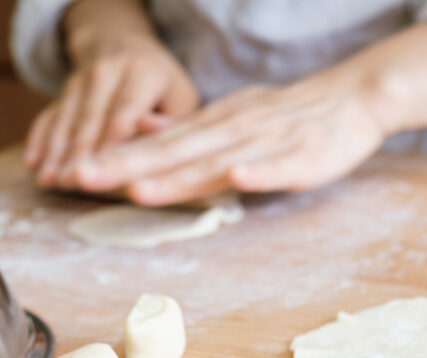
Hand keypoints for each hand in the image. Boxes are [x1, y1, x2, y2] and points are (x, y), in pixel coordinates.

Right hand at [25, 33, 197, 188]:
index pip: (125, 109)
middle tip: (70, 182)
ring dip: (55, 152)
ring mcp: (80, 80)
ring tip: (47, 181)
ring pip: (66, 119)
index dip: (112, 138)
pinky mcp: (63, 92)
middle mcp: (107, 71)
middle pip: (91, 117)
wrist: (123, 44)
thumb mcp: (180, 98)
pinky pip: (48, 116)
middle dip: (79, 152)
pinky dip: (38, 140)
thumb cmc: (161, 87)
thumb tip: (157, 143)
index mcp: (143, 72)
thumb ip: (171, 123)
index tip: (103, 166)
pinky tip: (31, 163)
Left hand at [71, 74, 388, 204]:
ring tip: (138, 190)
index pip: (156, 145)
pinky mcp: (301, 157)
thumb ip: (186, 131)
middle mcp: (230, 131)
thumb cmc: (285, 115)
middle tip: (82, 178)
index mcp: (212, 125)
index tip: (74, 169)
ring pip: (215, 162)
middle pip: (173, 153)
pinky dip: (256, 172)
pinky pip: (277, 167)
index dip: (115, 158)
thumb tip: (138, 132)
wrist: (352, 98)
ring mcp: (265, 143)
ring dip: (177, 177)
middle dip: (126, 167)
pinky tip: (235, 179)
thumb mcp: (229, 116)